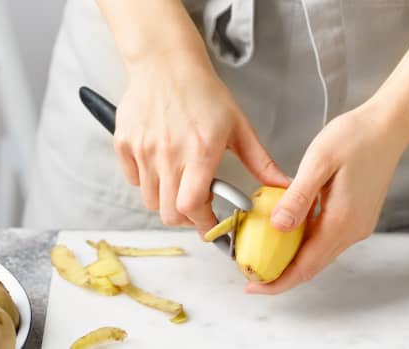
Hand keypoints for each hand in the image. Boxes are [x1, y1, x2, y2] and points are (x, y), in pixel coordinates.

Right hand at [114, 54, 288, 232]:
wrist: (166, 64)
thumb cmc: (204, 93)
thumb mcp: (239, 127)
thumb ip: (261, 162)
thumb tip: (284, 186)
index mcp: (200, 151)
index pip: (193, 206)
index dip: (203, 224)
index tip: (212, 227)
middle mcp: (168, 153)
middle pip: (169, 213)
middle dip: (187, 218)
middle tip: (198, 206)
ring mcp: (143, 149)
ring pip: (150, 201)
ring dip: (167, 201)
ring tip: (181, 182)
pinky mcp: (124, 144)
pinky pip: (133, 180)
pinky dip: (147, 182)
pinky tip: (162, 166)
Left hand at [245, 102, 408, 293]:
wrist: (389, 126)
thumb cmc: (355, 137)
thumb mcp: (319, 162)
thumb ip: (298, 197)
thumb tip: (278, 227)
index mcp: (342, 221)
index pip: (306, 266)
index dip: (278, 281)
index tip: (253, 286)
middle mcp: (353, 230)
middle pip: (313, 266)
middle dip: (282, 276)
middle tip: (252, 273)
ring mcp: (359, 224)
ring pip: (321, 253)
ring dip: (294, 260)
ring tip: (266, 254)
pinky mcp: (359, 216)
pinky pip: (329, 238)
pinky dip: (307, 243)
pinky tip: (290, 232)